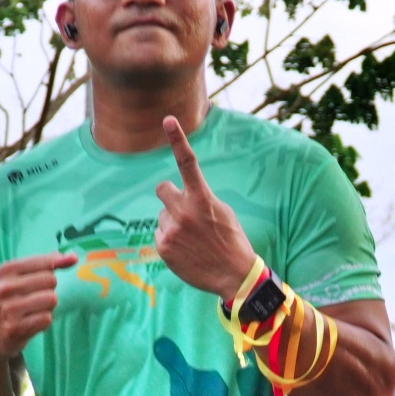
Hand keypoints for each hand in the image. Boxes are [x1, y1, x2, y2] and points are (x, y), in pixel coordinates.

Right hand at [0, 253, 74, 357]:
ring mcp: (9, 308)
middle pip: (51, 281)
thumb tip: (73, 257)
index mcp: (6, 270)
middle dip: (50, 290)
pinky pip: (47, 318)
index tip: (58, 272)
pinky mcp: (15, 328)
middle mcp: (5, 287)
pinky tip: (32, 323)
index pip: (45, 262)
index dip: (57, 267)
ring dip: (49, 307)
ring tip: (35, 311)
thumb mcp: (20, 279)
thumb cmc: (11, 303)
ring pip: (51, 299)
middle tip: (37, 299)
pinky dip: (44, 321)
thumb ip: (47, 265)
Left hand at [154, 115, 256, 295]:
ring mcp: (172, 229)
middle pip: (162, 189)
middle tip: (182, 209)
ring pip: (162, 215)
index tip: (168, 119)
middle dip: (168, 195)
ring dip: (173, 222)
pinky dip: (170, 241)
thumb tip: (180, 196)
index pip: (187, 162)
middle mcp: (184, 210)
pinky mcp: (163, 247)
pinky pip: (160, 234)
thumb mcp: (222, 212)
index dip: (177, 139)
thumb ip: (200, 199)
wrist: (234, 275)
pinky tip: (186, 251)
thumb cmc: (231, 240)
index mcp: (202, 198)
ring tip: (193, 240)